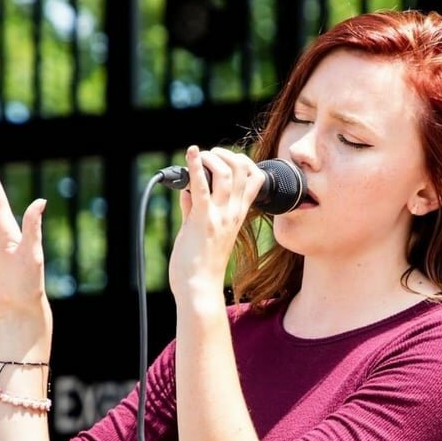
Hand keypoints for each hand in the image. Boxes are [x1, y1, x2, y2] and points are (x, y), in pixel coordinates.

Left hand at [168, 145, 262, 305]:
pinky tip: (190, 153)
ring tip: (198, 155)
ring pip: (225, 174)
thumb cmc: (200, 266)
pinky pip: (201, 187)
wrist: (199, 288)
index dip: (244, 162)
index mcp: (237, 216)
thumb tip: (187, 191)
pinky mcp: (202, 220)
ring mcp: (219, 216)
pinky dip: (195, 166)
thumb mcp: (200, 231)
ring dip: (211, 159)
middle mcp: (232, 214)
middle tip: (210, 155)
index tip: (225, 159)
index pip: (254, 180)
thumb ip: (194, 209)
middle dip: (226, 155)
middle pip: (242, 171)